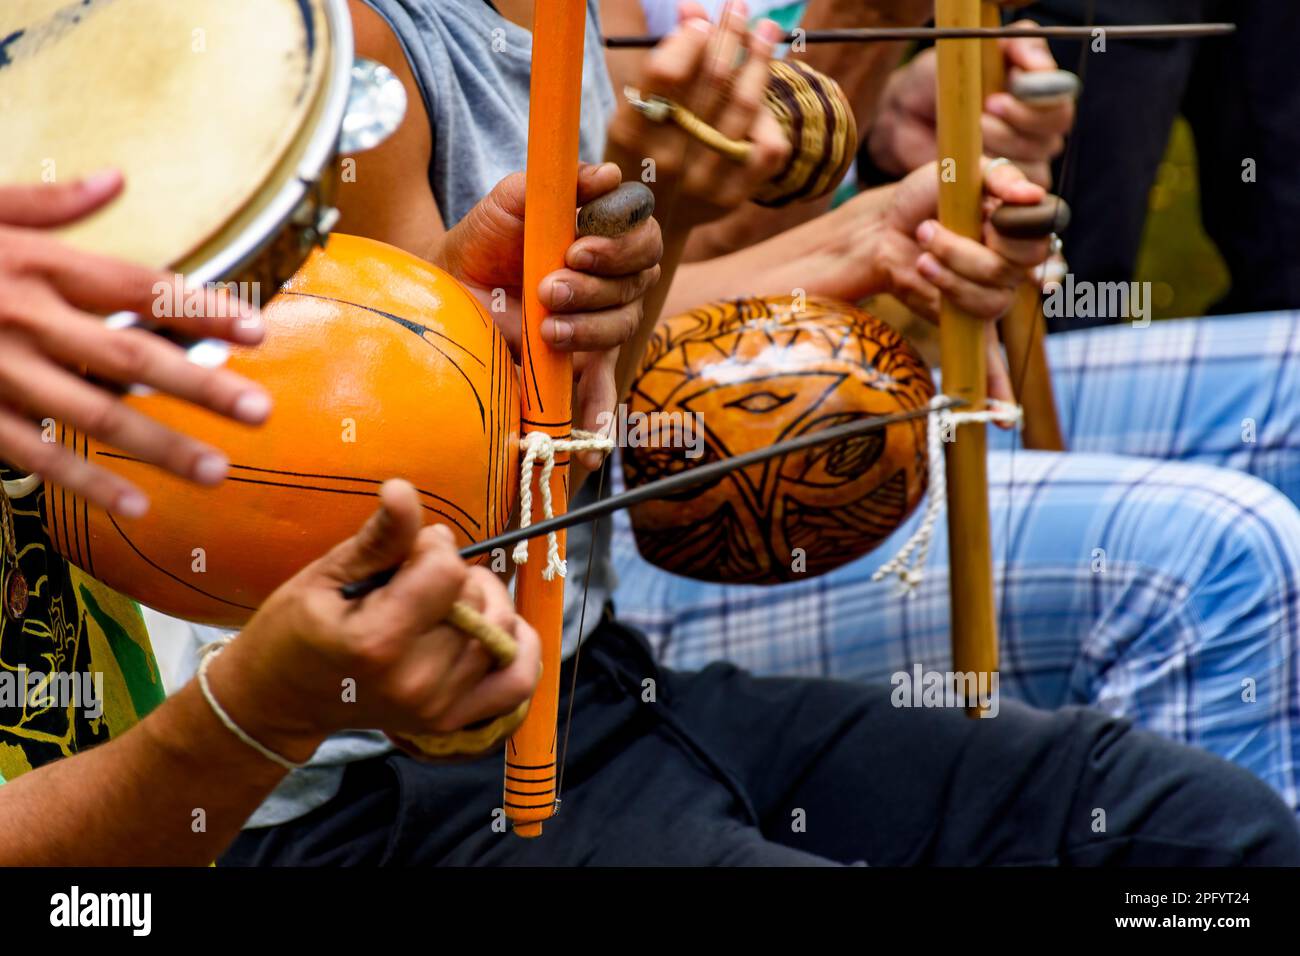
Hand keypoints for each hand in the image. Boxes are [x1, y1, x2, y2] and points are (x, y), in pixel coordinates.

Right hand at [0, 172, 271, 514]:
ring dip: (157, 445)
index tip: (257, 331)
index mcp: (34, 263)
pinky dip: (83, 481)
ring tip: (217, 470)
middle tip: (262, 410)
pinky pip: (31, 453)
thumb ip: (46, 204)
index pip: (136, 286)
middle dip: (200, 385)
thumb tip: (115, 178)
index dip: (201, 308)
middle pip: (128, 356)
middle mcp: (22, 316)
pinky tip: (135, 505)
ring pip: (90, 414)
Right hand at [209, 480, 540, 761]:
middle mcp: (415, 680)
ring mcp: (438, 706)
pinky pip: (518, 679)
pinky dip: (520, 648)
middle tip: (418, 579)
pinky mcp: (453, 720)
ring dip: (483, 604)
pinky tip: (499, 627)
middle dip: (455, 576)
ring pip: (501, 630)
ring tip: (444, 601)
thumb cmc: (295, 631)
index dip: (431, 548)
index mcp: (378, 642)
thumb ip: (380, 538)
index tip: (406, 552)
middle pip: (477, 599)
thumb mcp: (326, 575)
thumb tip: (403, 489)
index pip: (447, 570)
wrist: (281, 700)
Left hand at [440, 164, 662, 462]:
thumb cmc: (482, 243)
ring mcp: (599, 327)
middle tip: (547, 288)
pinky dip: (599, 414)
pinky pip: (602, 393)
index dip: (621, 243)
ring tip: (545, 329)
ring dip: (588, 328)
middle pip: (637, 284)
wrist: (444, 292)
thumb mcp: (512, 201)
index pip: (644, 238)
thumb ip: (559, 183)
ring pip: (622, 328)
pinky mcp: (578, 367)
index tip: (578, 247)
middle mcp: (612, 283)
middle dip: (595, 287)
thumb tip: (611, 175)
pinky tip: (591, 440)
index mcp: (604, 240)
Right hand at [606, 3, 791, 227]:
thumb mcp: (637, 110)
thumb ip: (665, 61)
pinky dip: (768, 115)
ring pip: (745, 106)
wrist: (650, 227)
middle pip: (711, 81)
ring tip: (766, 31)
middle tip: (739, 8)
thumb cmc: (643, 152)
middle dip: (729, 34)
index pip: (667, 74)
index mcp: (632, 134)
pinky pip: (767, 144)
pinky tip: (762, 94)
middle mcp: (667, 161)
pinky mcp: (732, 196)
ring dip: (760, 59)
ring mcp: (702, 182)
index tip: (701, 21)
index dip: (691, 38)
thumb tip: (693, 10)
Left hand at [867, 22, 1074, 186]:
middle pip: (1050, 137)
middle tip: (979, 116)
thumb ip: (1015, 45)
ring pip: (1033, 165)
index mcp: (1041, 94)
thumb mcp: (975, 49)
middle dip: (1012, 125)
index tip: (993, 100)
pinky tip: (968, 162)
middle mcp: (1041, 128)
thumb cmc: (943, 79)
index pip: (1059, 107)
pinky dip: (990, 178)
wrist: (909, 116)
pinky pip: (1014, 192)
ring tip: (968, 134)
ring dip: (996, 149)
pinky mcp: (1004, 188)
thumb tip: (1041, 66)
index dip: (1032, 106)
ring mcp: (1026, 160)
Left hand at [869, 158, 1052, 401]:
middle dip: (967, 253)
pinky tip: (999, 418)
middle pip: (1011, 273)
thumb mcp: (959, 173)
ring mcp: (990, 296)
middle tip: (930, 231)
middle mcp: (1012, 267)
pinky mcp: (964, 321)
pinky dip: (995, 390)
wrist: (883, 227)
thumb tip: (1032, 196)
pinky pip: (989, 362)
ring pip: (989, 302)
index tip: (991, 219)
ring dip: (950, 279)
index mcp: (1020, 229)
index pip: (1039, 240)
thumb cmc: (925, 195)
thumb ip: (999, 178)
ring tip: (922, 257)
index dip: (1019, 236)